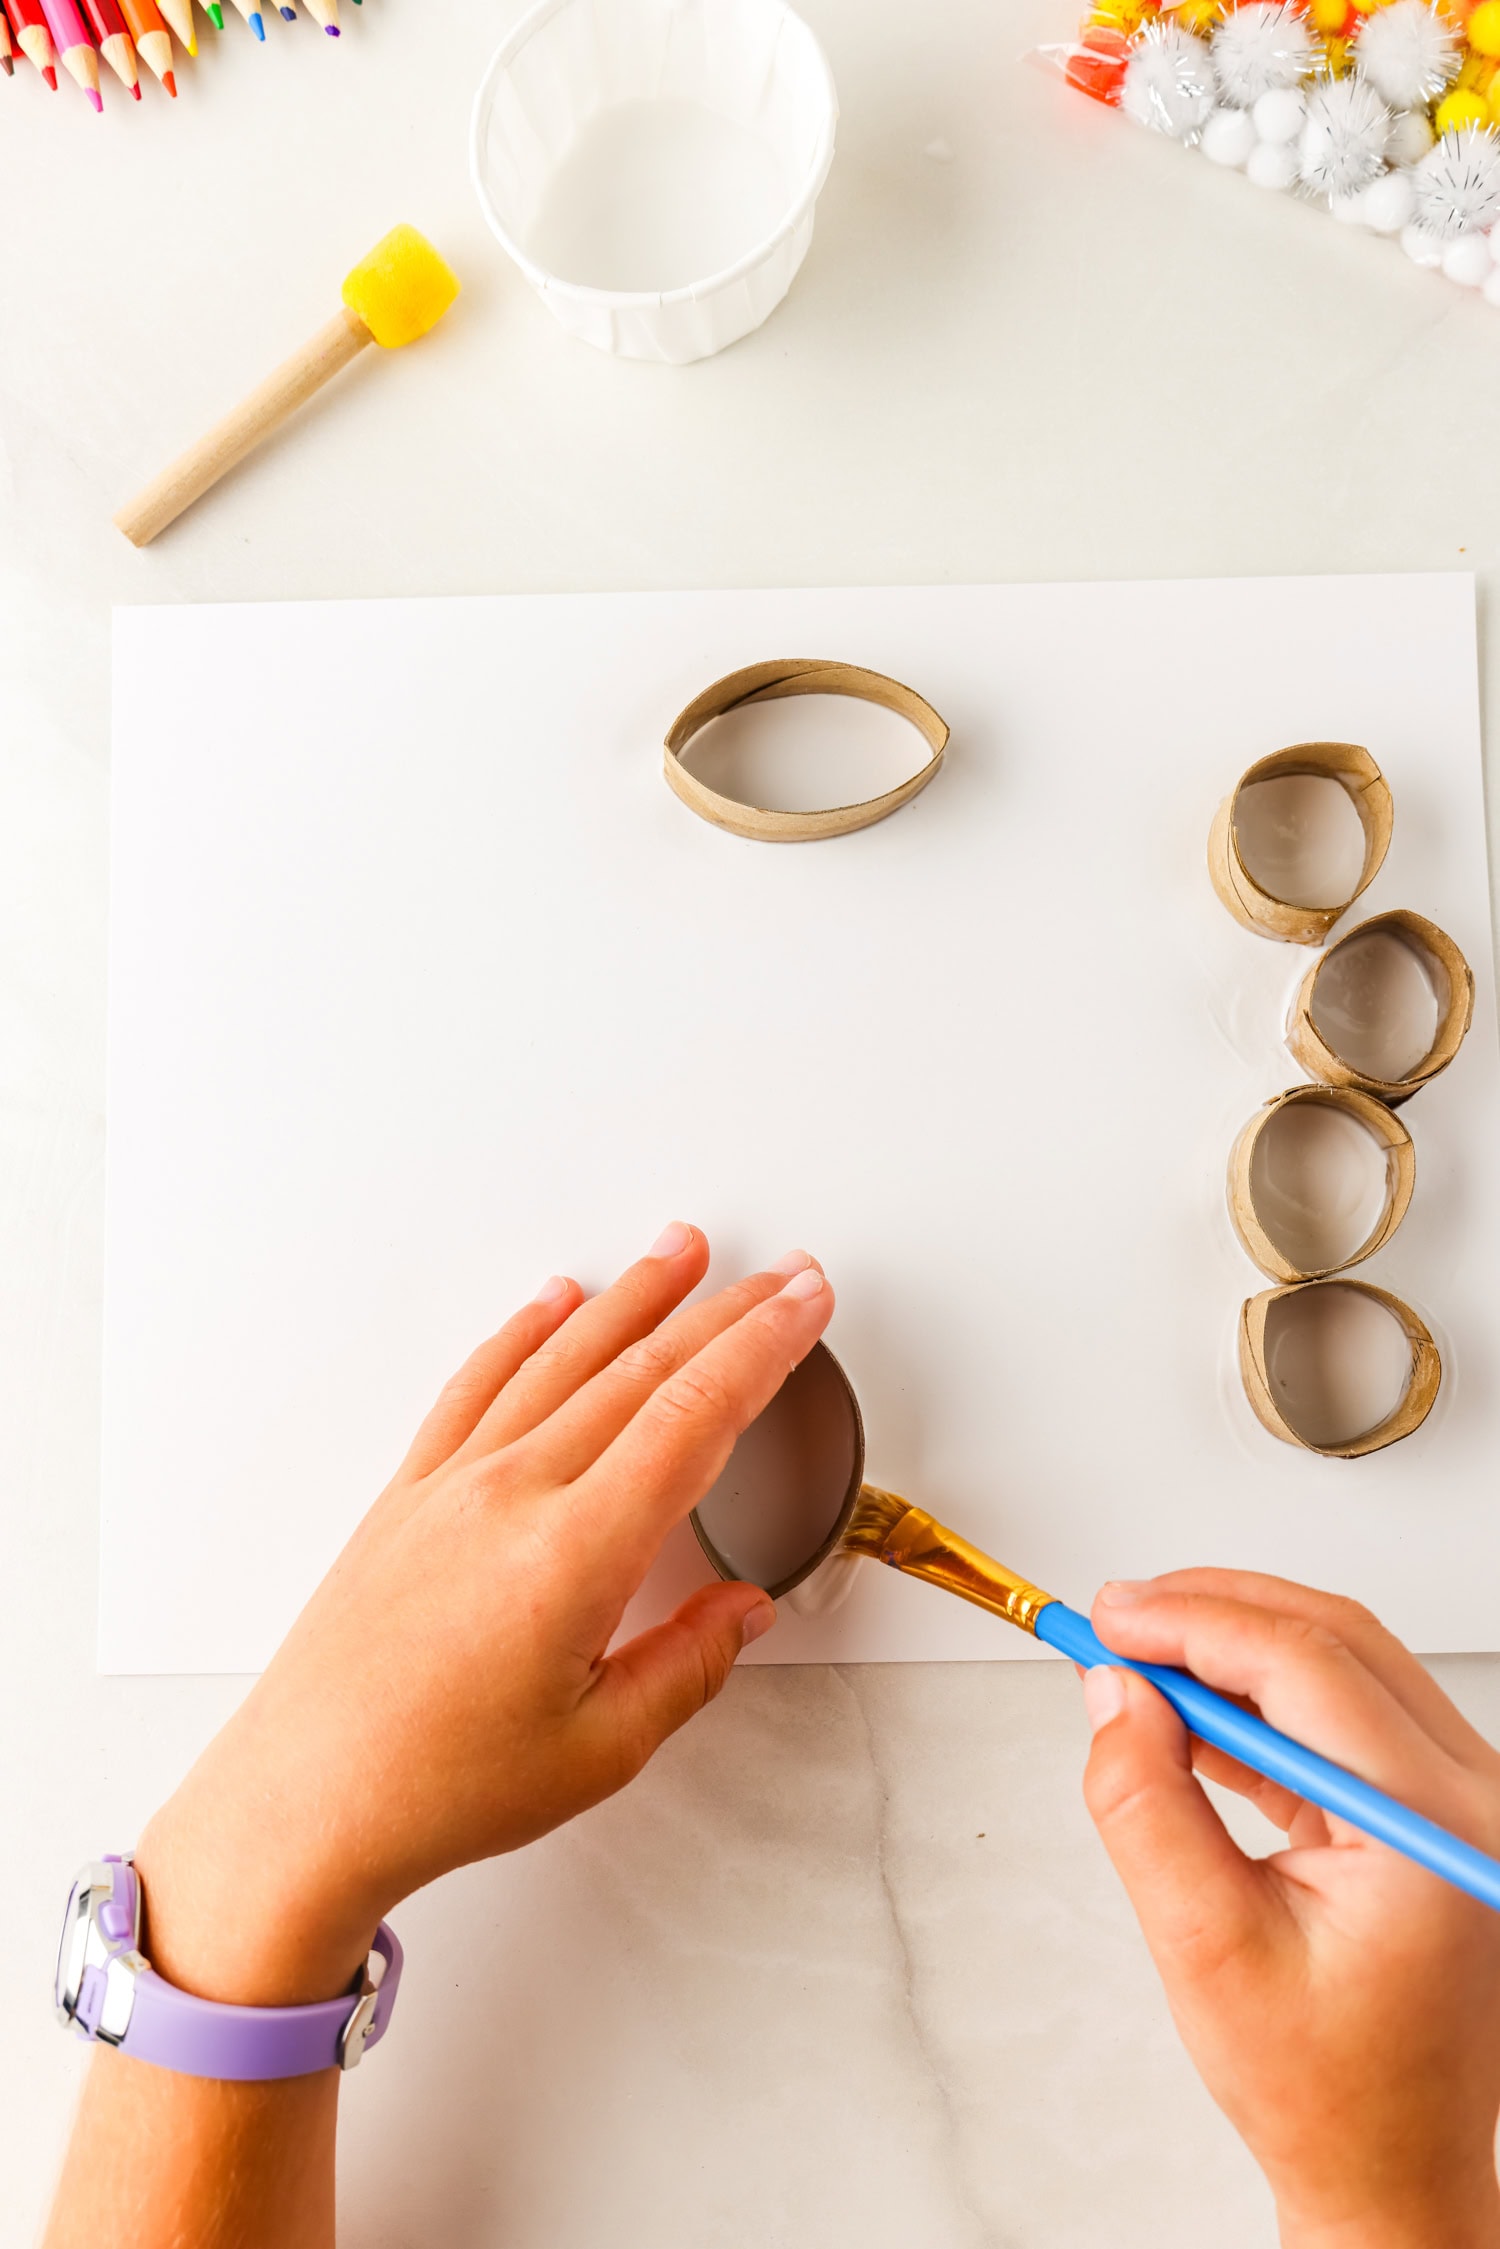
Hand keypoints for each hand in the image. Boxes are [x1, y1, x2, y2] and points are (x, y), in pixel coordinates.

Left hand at [132, 1225, 831, 2010]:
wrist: (297, 1805)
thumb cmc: (428, 1787)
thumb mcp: (599, 1750)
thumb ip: (687, 1667)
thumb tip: (741, 1613)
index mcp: (573, 1554)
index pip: (693, 1415)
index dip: (761, 1349)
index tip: (803, 1305)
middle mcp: (510, 1496)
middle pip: (638, 1370)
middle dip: (723, 1311)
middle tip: (780, 1274)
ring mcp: (451, 1485)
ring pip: (559, 1359)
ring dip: (631, 1297)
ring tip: (678, 1252)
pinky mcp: (407, 1496)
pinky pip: (476, 1386)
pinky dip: (522, 1333)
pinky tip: (551, 1305)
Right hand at [1079, 1571, 1499, 2248]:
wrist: (1388, 2173)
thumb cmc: (1321, 2091)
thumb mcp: (1204, 1947)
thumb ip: (1147, 1804)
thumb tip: (1114, 1691)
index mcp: (1431, 1829)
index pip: (1308, 1668)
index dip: (1195, 1622)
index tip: (1110, 1618)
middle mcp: (1471, 1801)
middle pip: (1336, 1642)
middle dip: (1213, 1614)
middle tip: (1115, 1619)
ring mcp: (1462, 1804)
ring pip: (1342, 1664)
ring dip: (1235, 1647)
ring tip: (1137, 1659)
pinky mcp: (1433, 1812)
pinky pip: (1344, 1715)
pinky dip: (1262, 1699)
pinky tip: (1188, 1710)